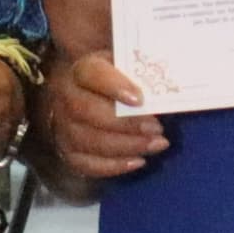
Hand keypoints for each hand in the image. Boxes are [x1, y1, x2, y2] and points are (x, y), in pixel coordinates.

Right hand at [44, 52, 169, 180]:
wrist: (98, 96)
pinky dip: (113, 166)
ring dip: (125, 146)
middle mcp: (66, 96)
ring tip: (157, 145)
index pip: (91, 74)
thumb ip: (143, 70)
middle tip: (157, 129)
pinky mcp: (68, 150)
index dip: (113, 86)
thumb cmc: (122, 79)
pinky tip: (139, 162)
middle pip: (86, 111)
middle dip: (125, 123)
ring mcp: (63, 125)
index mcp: (82, 68)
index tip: (139, 99)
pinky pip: (84, 164)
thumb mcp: (130, 66)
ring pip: (86, 140)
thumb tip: (170, 77)